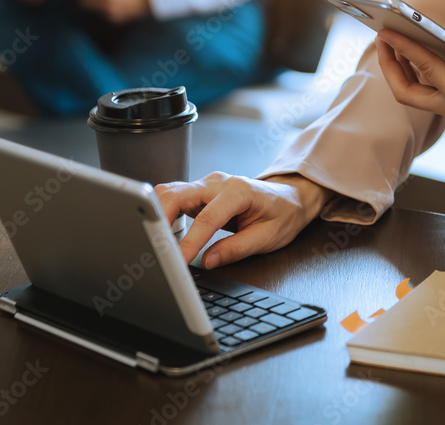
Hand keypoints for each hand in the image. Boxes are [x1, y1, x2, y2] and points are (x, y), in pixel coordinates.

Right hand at [154, 173, 331, 268]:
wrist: (290, 197)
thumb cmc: (283, 214)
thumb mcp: (268, 237)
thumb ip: (237, 248)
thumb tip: (209, 261)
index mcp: (239, 191)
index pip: (206, 218)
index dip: (190, 242)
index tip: (178, 262)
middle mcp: (219, 182)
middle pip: (176, 195)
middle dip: (159, 220)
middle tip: (154, 249)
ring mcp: (207, 184)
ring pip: (170, 192)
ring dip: (157, 215)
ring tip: (154, 242)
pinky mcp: (200, 191)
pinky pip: (174, 198)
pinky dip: (163, 213)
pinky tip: (163, 233)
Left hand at [375, 30, 444, 135]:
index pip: (426, 70)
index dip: (404, 48)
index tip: (388, 31)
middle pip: (407, 92)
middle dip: (390, 66)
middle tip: (382, 38)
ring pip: (416, 91)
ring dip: (400, 67)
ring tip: (393, 41)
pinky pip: (428, 87)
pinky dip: (416, 69)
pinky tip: (416, 50)